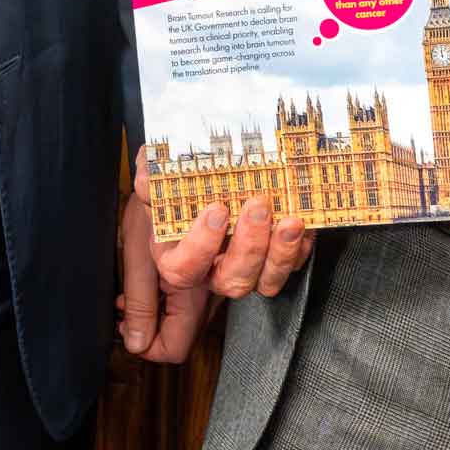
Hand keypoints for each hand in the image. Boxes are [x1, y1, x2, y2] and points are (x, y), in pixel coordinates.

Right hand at [117, 148, 314, 363]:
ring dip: (281, 254)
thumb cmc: (183, 178)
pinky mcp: (274, 256)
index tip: (216, 210)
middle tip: (256, 207)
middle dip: (249, 249)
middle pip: (231, 281)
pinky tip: (302, 219)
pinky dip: (301, 246)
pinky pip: (292, 265)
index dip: (200, 248)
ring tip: (289, 221)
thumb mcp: (159, 174)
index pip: (183, 271)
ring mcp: (246, 265)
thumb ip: (150, 179)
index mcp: (178, 253)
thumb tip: (147, 181)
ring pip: (265, 282)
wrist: (214, 167)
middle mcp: (213, 267)